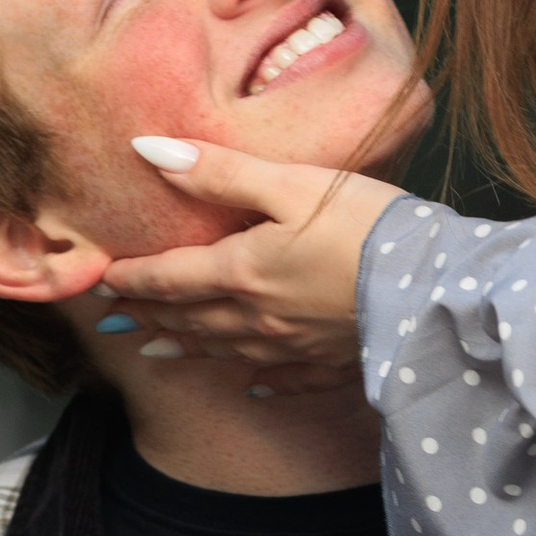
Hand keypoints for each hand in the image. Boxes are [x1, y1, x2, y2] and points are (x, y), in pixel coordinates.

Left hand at [91, 138, 401, 378]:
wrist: (436, 291)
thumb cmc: (368, 226)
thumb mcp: (292, 183)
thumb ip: (219, 172)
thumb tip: (147, 150)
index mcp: (241, 272)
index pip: (169, 276)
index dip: (130, 278)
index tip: (98, 280)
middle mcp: (256, 318)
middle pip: (189, 318)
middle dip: (149, 314)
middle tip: (115, 316)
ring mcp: (293, 348)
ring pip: (223, 349)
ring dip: (185, 346)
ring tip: (156, 349)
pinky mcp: (330, 364)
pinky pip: (281, 379)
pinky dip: (257, 381)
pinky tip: (250, 384)